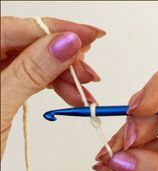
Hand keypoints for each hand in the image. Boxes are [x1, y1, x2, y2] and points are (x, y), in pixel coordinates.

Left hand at [1, 16, 104, 156]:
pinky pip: (35, 76)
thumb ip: (30, 72)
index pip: (22, 29)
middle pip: (33, 45)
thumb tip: (65, 44)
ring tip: (83, 95)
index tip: (90, 36)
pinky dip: (55, 85)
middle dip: (67, 60)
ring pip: (38, 62)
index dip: (61, 30)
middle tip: (88, 75)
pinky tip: (70, 94)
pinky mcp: (5, 84)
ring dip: (65, 77)